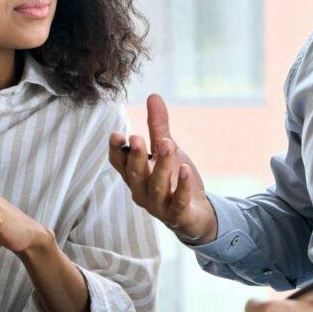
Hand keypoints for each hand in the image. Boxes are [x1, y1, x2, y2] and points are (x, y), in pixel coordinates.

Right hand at [108, 94, 216, 242]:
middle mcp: (142, 191)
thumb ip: (158, 126)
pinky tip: (186, 170)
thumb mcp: (166, 149)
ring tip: (168, 145)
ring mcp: (158, 206)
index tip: (117, 135)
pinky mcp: (177, 215)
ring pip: (156, 186)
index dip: (116, 151)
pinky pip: (178, 202)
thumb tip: (153, 95)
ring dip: (161, 166)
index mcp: (135, 175)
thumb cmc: (174, 179)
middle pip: (135, 175)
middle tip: (137, 138)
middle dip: (136, 156)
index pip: (119, 163)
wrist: (195, 214)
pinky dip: (182, 187)